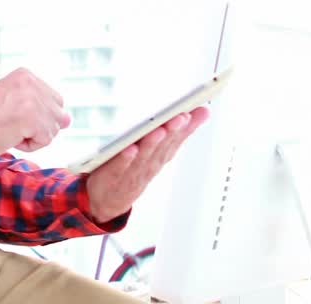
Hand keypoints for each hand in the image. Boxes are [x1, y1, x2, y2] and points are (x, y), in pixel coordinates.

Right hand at [0, 68, 71, 159]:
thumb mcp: (12, 100)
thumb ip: (40, 105)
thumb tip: (68, 120)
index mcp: (25, 74)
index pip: (53, 99)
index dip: (36, 115)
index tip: (11, 115)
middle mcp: (31, 83)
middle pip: (56, 114)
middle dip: (40, 125)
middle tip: (12, 124)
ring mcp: (33, 100)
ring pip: (52, 129)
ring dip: (33, 136)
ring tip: (10, 130)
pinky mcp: (33, 118)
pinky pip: (45, 140)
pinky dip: (29, 145)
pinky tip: (11, 137)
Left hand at [84, 107, 209, 222]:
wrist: (108, 201)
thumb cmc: (134, 171)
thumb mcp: (159, 151)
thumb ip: (177, 132)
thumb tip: (202, 111)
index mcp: (159, 156)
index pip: (175, 138)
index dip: (186, 126)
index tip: (197, 110)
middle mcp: (149, 163)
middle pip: (162, 146)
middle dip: (172, 131)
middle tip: (181, 116)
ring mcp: (132, 172)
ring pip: (144, 156)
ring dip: (152, 143)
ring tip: (160, 129)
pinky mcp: (114, 177)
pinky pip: (120, 167)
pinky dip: (126, 159)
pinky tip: (130, 149)